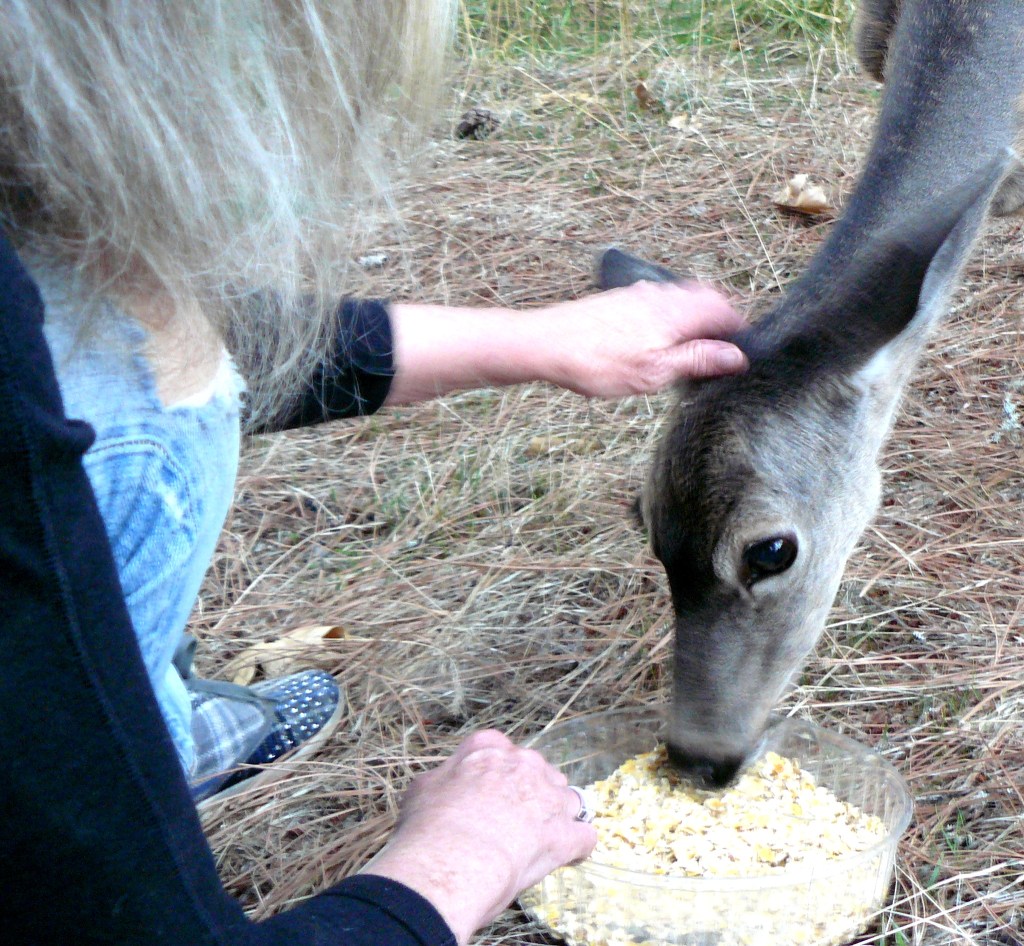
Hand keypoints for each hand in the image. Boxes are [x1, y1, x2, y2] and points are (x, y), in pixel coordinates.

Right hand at [362, 730, 595, 944]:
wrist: (452, 861)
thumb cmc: (429, 827)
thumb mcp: (422, 788)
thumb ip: (445, 778)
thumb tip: (445, 784)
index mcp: (488, 748)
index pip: (501, 750)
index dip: (497, 774)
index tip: (489, 792)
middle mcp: (523, 764)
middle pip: (538, 771)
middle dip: (530, 793)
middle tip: (509, 822)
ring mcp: (549, 797)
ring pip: (566, 799)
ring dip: (557, 816)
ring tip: (537, 842)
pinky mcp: (565, 834)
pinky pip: (584, 836)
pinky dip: (576, 847)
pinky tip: (564, 857)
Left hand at [534, 280, 746, 396]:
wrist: (545, 344)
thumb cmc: (596, 362)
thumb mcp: (655, 372)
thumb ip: (697, 360)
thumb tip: (735, 356)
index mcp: (675, 312)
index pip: (721, 308)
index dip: (736, 327)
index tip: (742, 348)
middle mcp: (659, 296)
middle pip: (702, 298)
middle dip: (716, 320)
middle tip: (720, 348)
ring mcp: (636, 295)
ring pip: (678, 299)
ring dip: (691, 318)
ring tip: (690, 347)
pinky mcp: (616, 301)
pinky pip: (654, 302)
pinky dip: (667, 317)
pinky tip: (654, 339)